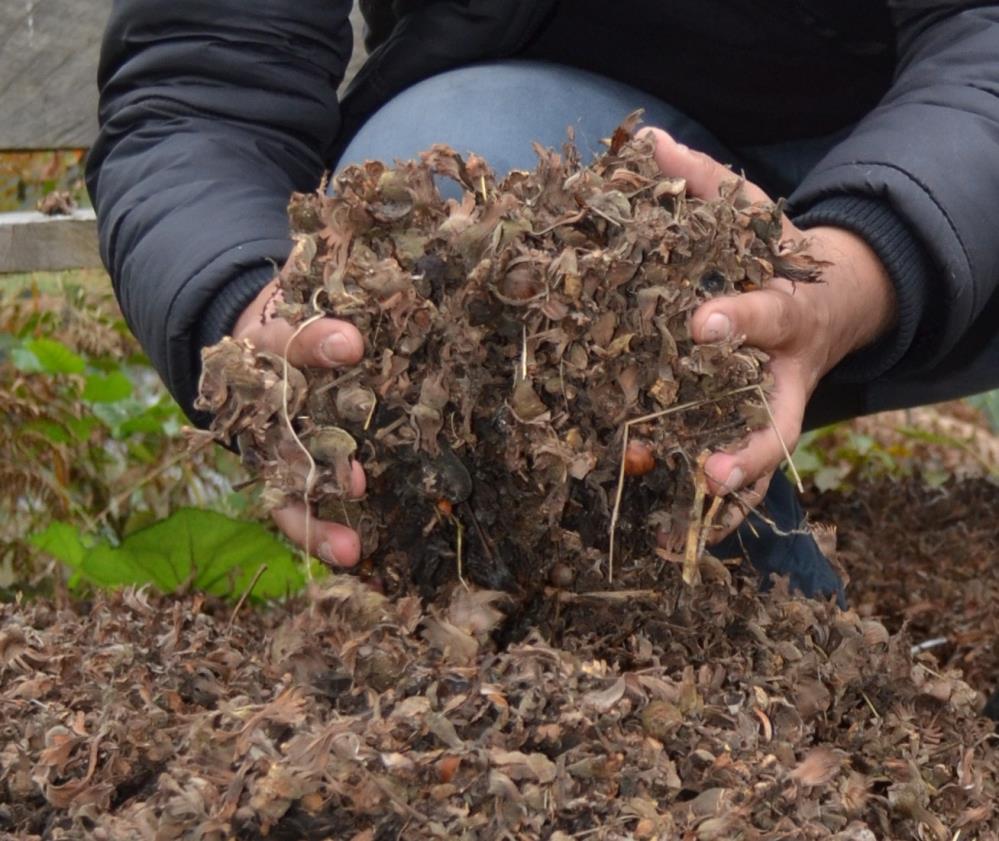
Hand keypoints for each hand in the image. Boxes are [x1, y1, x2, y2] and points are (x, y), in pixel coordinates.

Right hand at [232, 277, 366, 565]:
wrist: (243, 338)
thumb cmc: (296, 305)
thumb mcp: (312, 276)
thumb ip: (349, 260)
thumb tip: (433, 212)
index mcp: (265, 339)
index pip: (286, 339)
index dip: (316, 344)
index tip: (354, 345)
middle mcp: (259, 396)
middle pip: (280, 428)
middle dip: (318, 457)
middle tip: (362, 481)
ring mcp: (263, 437)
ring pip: (279, 481)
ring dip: (314, 517)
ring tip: (352, 550)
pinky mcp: (273, 467)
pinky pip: (289, 505)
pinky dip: (316, 531)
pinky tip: (353, 556)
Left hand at [643, 128, 896, 540]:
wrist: (828, 300)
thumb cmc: (775, 256)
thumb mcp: (748, 214)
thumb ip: (701, 181)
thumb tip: (644, 140)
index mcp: (784, 307)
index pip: (763, 313)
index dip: (736, 321)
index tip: (699, 326)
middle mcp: (784, 370)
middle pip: (776, 415)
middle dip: (746, 444)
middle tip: (709, 471)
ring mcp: (775, 408)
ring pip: (759, 459)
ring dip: (725, 491)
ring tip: (680, 522)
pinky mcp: (757, 429)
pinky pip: (743, 472)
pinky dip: (721, 504)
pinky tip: (681, 532)